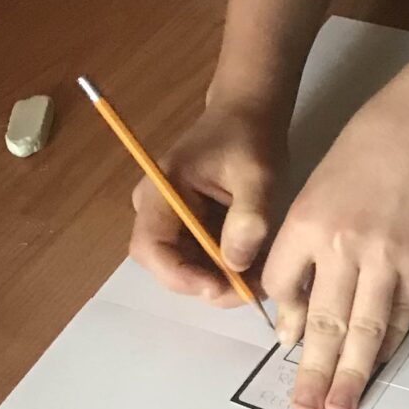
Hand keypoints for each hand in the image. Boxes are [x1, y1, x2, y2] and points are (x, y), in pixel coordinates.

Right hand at [128, 99, 287, 308]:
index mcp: (161, 192)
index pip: (150, 247)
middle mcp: (156, 210)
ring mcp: (171, 221)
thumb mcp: (258, 175)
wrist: (250, 115)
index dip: (180, 276)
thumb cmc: (249, 138)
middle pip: (166, 265)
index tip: (220, 287)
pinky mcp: (190, 227)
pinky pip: (201, 260)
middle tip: (247, 293)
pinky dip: (226, 273)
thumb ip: (248, 219)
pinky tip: (253, 273)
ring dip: (219, 283)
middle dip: (205, 285)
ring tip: (256, 284)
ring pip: (185, 268)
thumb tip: (236, 264)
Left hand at [262, 79, 408, 408]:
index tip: (288, 339)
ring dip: (351, 373)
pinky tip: (379, 365)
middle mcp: (341, 246)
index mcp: (306, 222)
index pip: (281, 286)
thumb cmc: (372, 144)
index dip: (284, 316)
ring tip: (340, 405)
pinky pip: (401, 314)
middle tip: (304, 407)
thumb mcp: (322, 182)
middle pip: (321, 321)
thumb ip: (308, 238)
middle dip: (312, 369)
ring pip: (363, 329)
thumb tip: (302, 291)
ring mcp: (385, 258)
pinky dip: (390, 342)